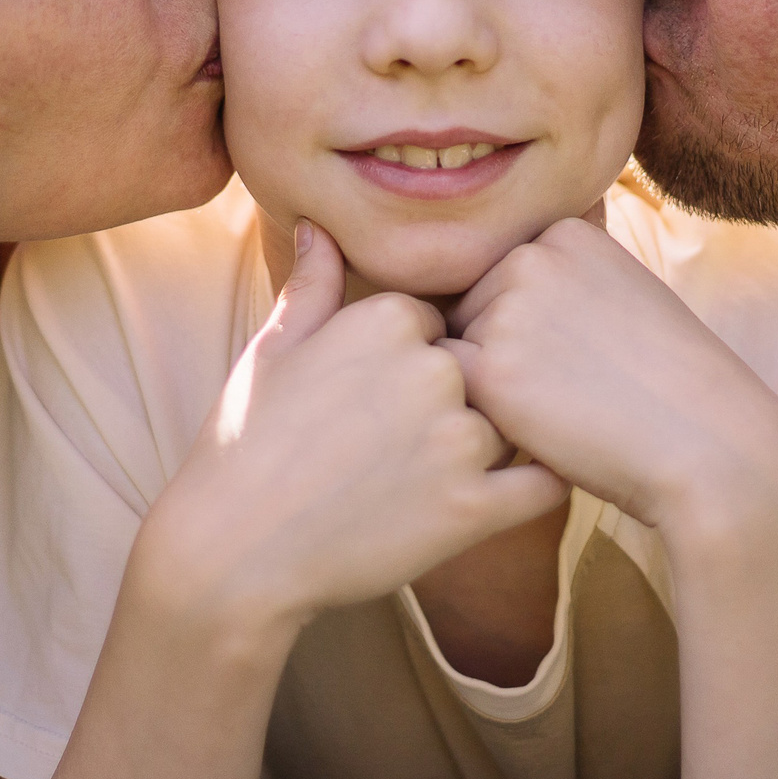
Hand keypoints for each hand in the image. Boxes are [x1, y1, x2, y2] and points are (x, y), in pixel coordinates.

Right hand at [138, 221, 567, 632]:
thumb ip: (315, 285)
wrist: (234, 550)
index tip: (383, 397)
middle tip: (405, 444)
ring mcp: (459, 442)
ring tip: (433, 476)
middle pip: (481, 371)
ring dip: (490, 445)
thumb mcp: (273, 349)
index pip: (440, 326)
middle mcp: (435, 370)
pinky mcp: (474, 510)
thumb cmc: (245, 444)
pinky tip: (519, 488)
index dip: (416, 361)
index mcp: (390, 319)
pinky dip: (541, 483)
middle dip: (455, 402)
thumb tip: (321, 228)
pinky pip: (543, 486)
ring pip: (512, 424)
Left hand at [444, 215, 777, 536]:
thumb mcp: (622, 297)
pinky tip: (539, 429)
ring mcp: (506, 310)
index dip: (535, 333)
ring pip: (457, 353)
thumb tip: (487, 294)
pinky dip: (483, 417)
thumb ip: (561, 282)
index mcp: (564, 232)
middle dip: (504, 357)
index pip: (502, 281)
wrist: (709, 443)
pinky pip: (452, 392)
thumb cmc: (670, 385)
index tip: (589, 354)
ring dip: (492, 388)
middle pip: (472, 313)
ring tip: (563, 408)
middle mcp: (529, 257)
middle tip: (576, 389)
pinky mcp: (489, 369)